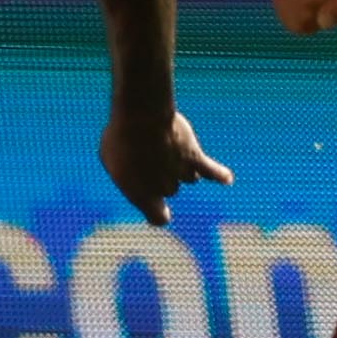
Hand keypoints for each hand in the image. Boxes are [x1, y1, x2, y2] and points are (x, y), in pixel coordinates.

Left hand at [98, 109, 231, 224]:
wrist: (141, 119)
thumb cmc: (120, 138)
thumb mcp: (109, 157)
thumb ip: (123, 169)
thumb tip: (131, 169)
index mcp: (143, 196)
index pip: (159, 217)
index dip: (159, 213)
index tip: (161, 212)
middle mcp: (165, 189)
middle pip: (170, 188)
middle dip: (161, 175)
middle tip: (148, 153)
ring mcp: (182, 173)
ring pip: (188, 177)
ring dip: (181, 168)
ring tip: (168, 151)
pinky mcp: (195, 156)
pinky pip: (212, 170)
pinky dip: (220, 175)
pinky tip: (227, 179)